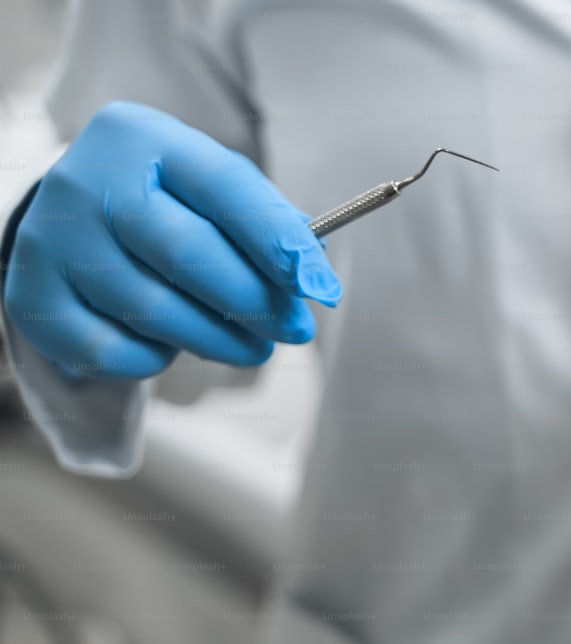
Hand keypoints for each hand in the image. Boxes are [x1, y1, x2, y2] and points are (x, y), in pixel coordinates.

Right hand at [3, 101, 340, 378]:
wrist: (79, 217)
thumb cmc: (168, 205)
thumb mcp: (214, 191)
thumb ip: (265, 224)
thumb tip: (311, 275)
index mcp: (144, 138)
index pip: (224, 186)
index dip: (278, 241)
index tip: (319, 287)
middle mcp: (89, 180)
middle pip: (188, 254)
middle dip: (256, 303)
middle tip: (295, 330)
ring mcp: (53, 238)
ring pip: (153, 310)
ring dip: (218, 340)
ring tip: (252, 347)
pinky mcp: (32, 294)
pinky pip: (109, 350)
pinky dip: (154, 360)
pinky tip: (173, 346)